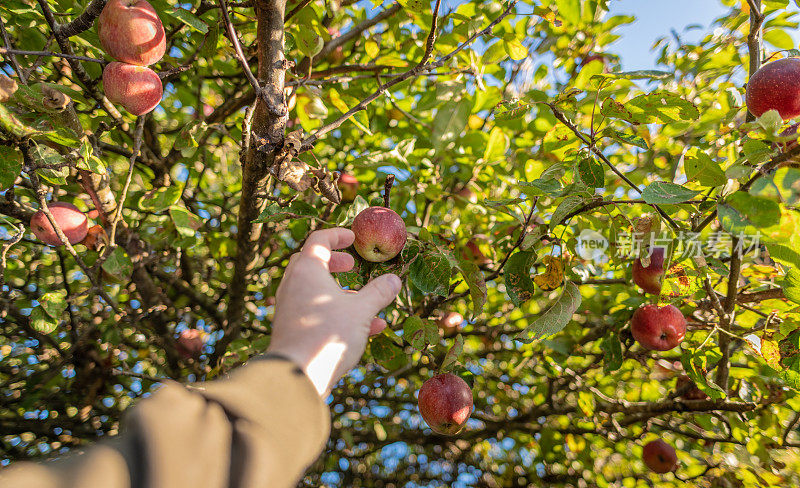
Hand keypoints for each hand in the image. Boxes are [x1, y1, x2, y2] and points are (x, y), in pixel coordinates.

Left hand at [266, 228, 401, 396]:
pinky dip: (336, 312)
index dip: (338, 235)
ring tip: (365, 300)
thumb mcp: (361, 311)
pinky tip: (368, 328)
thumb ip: (378, 293)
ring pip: (315, 290)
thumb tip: (394, 279)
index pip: (319, 240)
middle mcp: (293, 285)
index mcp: (307, 271)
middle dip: (334, 262)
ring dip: (340, 291)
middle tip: (351, 264)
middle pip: (311, 263)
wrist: (296, 374)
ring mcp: (290, 307)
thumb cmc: (327, 335)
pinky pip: (315, 311)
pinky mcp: (292, 328)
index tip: (353, 237)